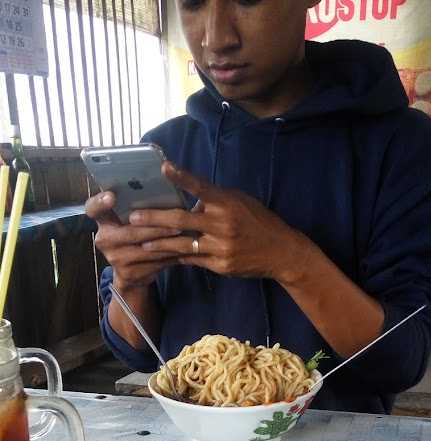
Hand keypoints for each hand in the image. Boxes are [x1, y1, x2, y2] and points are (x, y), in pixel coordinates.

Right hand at [85, 191, 184, 292]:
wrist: (131, 273)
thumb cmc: (135, 236)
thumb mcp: (130, 220)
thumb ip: (137, 207)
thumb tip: (163, 182)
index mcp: (103, 221)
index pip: (93, 209)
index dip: (100, 202)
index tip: (112, 196)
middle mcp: (104, 239)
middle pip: (130, 232)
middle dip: (155, 227)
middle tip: (176, 222)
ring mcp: (114, 258)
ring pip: (145, 249)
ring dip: (166, 241)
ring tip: (184, 234)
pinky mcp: (128, 274)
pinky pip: (152, 264)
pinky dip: (168, 255)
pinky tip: (181, 249)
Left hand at [129, 162, 306, 281]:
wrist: (281, 252)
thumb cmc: (258, 222)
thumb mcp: (239, 202)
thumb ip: (214, 201)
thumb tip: (189, 201)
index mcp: (226, 203)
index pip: (200, 187)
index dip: (182, 177)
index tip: (164, 167)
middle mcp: (222, 224)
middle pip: (181, 220)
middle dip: (154, 219)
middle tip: (133, 218)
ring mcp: (220, 247)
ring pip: (182, 245)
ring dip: (158, 244)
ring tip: (140, 242)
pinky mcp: (220, 265)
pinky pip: (193, 260)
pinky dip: (177, 257)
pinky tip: (161, 256)